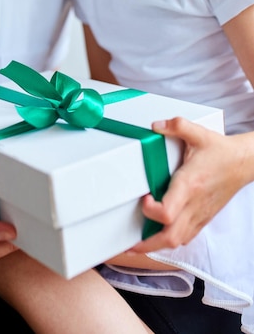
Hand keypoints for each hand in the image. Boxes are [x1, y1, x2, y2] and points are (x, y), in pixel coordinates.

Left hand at [129, 117, 251, 252]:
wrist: (243, 163)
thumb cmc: (221, 152)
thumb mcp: (198, 134)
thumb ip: (177, 126)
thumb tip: (156, 125)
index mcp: (190, 185)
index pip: (167, 212)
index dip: (150, 211)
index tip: (144, 198)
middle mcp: (194, 204)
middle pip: (170, 237)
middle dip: (147, 244)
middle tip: (128, 242)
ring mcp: (199, 214)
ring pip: (178, 241)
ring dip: (157, 245)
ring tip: (138, 243)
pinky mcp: (203, 218)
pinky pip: (186, 237)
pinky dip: (170, 241)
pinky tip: (159, 236)